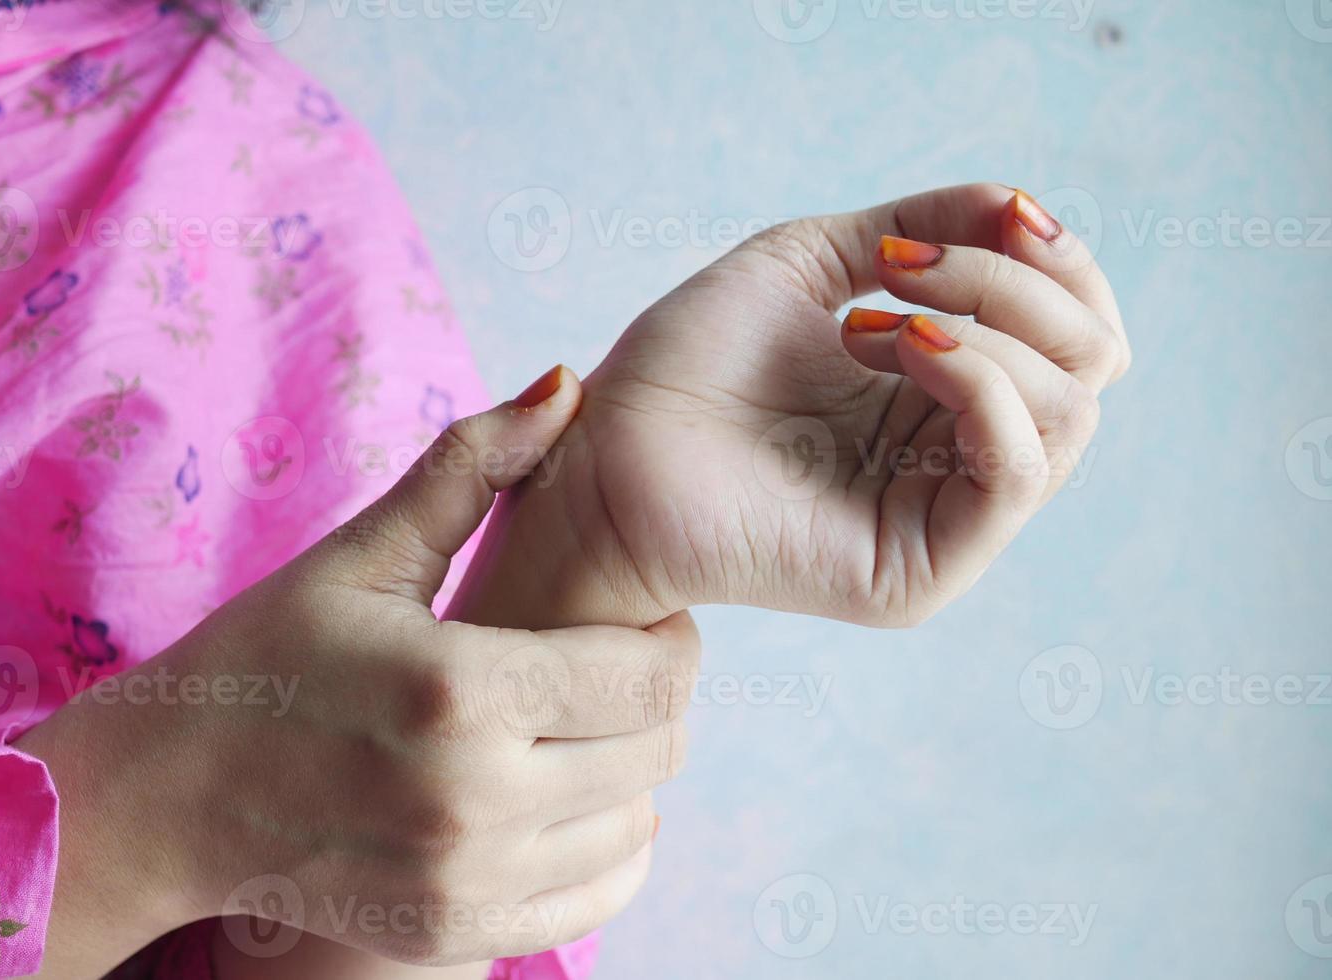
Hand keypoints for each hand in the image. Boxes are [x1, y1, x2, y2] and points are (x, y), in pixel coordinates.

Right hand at [18, 367, 698, 974]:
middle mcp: (473, 802)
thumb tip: (566, 384)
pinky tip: (559, 798)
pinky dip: (605, 846)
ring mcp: (466, 884)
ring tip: (570, 729)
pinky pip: (598, 898)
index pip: (653, 675)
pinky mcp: (454, 936)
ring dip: (629, 769)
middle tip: (603, 668)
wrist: (167, 798)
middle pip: (659, 748)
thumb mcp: (359, 554)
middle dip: (652, 697)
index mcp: (458, 691)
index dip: (668, 637)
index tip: (634, 619)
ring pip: (638, 823)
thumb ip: (472, 467)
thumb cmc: (265, 658)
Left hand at [452, 183, 1129, 629]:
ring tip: (878, 316)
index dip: (1058, 260)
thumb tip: (1023, 206)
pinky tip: (899, 345)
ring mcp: (947, 521)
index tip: (993, 212)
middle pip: (1090, 368)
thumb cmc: (692, 359)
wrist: (608, 446)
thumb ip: (926, 226)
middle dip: (1017, 284)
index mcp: (948, 394)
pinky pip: (1015, 475)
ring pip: (1067, 415)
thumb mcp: (817, 259)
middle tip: (905, 265)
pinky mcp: (921, 572)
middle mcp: (961, 459)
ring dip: (990, 326)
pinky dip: (977, 383)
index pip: (1076, 334)